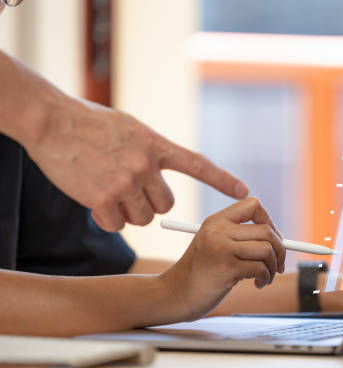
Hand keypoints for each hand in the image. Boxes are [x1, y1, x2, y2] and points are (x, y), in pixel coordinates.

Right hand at [25, 98, 247, 231]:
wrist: (53, 123)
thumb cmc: (91, 123)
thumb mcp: (131, 127)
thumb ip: (151, 150)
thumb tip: (161, 169)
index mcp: (156, 145)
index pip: (198, 165)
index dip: (222, 180)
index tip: (244, 192)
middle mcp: (145, 166)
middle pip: (166, 204)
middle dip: (152, 202)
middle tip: (131, 189)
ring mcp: (125, 183)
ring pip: (143, 218)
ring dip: (129, 212)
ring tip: (110, 191)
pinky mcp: (102, 200)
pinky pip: (117, 225)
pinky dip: (107, 219)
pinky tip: (95, 201)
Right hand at [161, 197, 285, 319]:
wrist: (174, 295)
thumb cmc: (200, 274)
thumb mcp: (214, 245)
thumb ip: (239, 238)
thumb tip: (279, 240)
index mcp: (216, 221)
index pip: (253, 205)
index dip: (269, 221)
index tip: (271, 240)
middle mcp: (218, 230)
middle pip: (266, 230)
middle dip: (280, 249)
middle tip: (278, 264)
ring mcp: (221, 248)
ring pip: (267, 250)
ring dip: (273, 267)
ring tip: (265, 277)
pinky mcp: (226, 268)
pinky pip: (260, 268)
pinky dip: (265, 278)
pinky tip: (257, 284)